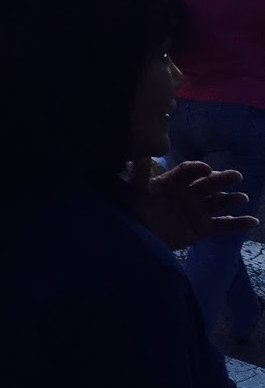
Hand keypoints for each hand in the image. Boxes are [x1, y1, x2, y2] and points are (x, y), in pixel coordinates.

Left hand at [132, 158, 258, 249]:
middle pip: (208, 184)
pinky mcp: (203, 228)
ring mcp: (198, 210)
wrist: (139, 234)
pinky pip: (224, 225)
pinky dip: (239, 223)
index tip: (206, 169)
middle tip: (236, 176)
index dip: (197, 169)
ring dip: (232, 199)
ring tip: (242, 198)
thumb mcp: (135, 190)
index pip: (188, 171)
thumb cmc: (135, 209)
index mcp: (173, 181)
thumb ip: (139, 173)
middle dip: (222, 179)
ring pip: (219, 202)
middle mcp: (189, 193)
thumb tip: (138, 154)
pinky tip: (253, 221)